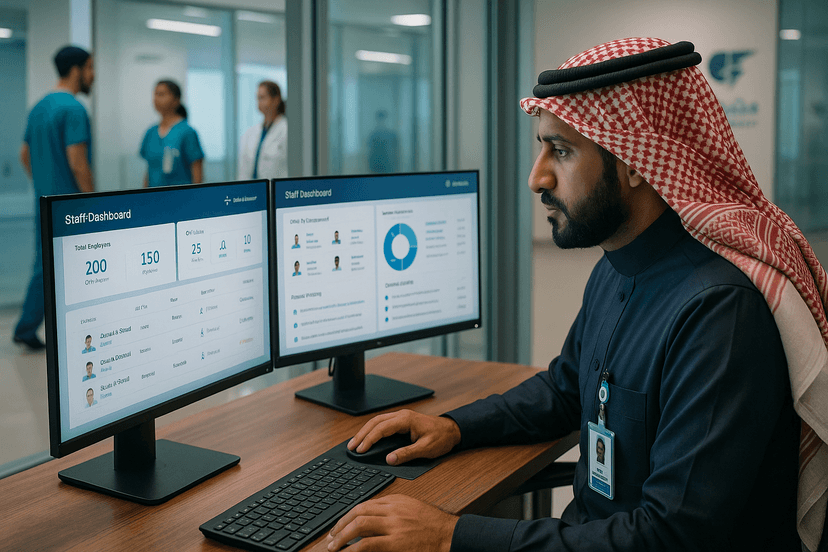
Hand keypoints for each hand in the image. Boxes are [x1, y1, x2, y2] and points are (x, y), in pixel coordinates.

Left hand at [327, 494, 456, 551]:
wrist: (450, 535)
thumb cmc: (435, 526)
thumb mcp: (414, 509)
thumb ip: (395, 511)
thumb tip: (374, 519)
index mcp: (397, 501)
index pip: (366, 504)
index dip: (350, 515)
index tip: (341, 524)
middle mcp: (393, 510)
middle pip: (359, 512)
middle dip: (341, 524)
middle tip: (332, 535)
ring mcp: (393, 526)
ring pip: (359, 525)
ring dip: (342, 536)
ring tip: (334, 546)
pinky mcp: (395, 543)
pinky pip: (367, 544)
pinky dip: (353, 549)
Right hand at [347, 409, 461, 465]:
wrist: (452, 430)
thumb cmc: (441, 437)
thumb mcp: (426, 449)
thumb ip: (407, 454)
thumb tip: (390, 459)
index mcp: (406, 420)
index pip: (381, 428)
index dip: (369, 439)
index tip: (361, 450)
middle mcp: (401, 415)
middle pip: (375, 422)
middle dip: (362, 434)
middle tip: (351, 447)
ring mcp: (401, 417)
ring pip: (377, 421)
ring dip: (365, 431)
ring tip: (355, 443)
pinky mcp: (401, 421)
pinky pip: (382, 423)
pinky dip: (372, 430)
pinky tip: (367, 437)